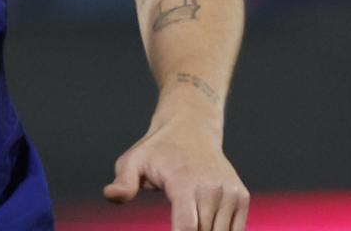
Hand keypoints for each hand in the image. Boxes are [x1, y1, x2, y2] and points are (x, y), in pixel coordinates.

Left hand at [104, 115, 248, 230]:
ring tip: (186, 221)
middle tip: (174, 225)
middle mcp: (211, 188)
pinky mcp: (241, 198)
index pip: (187, 227)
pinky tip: (203, 225)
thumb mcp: (132, 161)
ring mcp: (230, 193)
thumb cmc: (156, 150)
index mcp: (184, 182)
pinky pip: (235, 230)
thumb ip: (124, 182)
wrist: (191, 129)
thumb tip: (109, 195)